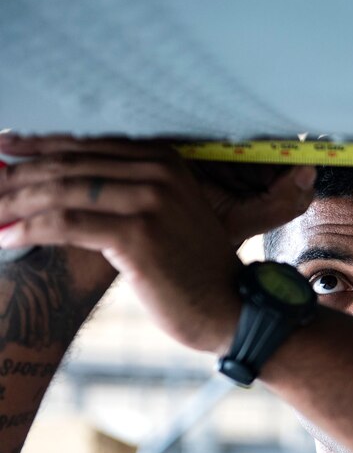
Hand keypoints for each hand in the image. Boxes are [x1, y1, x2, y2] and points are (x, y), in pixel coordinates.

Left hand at [0, 134, 314, 351]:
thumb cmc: (191, 270)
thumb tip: (53, 183)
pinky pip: (66, 223)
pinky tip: (5, 238)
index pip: (86, 144)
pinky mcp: (139, 235)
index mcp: (165, 161)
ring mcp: (151, 201)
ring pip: (62, 191)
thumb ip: (122, 194)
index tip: (1, 149)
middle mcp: (160, 173)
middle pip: (69, 165)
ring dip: (14, 204)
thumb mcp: (165, 217)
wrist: (230, 308)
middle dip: (16, 177)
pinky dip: (28, 229)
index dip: (36, 145)